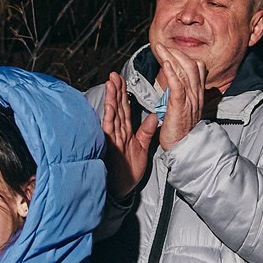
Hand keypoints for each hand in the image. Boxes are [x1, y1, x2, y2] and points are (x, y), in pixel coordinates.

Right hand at [99, 72, 160, 198]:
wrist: (122, 187)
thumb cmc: (129, 169)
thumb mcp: (142, 146)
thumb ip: (146, 130)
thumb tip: (152, 116)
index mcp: (126, 131)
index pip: (125, 108)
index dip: (124, 93)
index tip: (122, 79)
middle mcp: (118, 131)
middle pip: (118, 107)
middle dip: (116, 90)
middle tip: (114, 74)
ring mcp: (113, 137)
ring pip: (113, 114)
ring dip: (111, 98)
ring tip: (111, 82)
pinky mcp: (110, 144)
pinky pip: (110, 128)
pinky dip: (109, 116)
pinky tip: (109, 105)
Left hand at [156, 48, 209, 149]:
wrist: (184, 148)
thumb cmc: (181, 131)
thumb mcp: (186, 109)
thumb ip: (183, 95)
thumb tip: (178, 83)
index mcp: (197, 95)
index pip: (198, 69)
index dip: (186, 57)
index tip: (172, 51)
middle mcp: (197, 95)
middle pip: (192, 66)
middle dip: (177, 53)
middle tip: (163, 45)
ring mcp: (191, 100)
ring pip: (186, 72)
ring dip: (172, 57)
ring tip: (161, 48)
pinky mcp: (181, 106)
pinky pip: (178, 86)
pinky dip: (172, 73)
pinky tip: (165, 63)